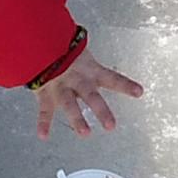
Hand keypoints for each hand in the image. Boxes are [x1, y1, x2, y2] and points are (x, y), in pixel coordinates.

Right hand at [30, 43, 146, 138]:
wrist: (37, 41)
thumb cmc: (60, 45)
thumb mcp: (78, 48)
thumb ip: (87, 54)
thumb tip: (94, 41)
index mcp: (88, 69)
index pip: (111, 77)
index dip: (125, 84)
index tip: (139, 92)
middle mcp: (77, 79)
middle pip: (91, 96)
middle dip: (101, 110)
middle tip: (111, 126)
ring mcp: (60, 87)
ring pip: (69, 104)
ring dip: (77, 118)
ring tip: (85, 133)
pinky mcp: (44, 92)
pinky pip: (44, 109)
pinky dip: (43, 122)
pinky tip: (43, 136)